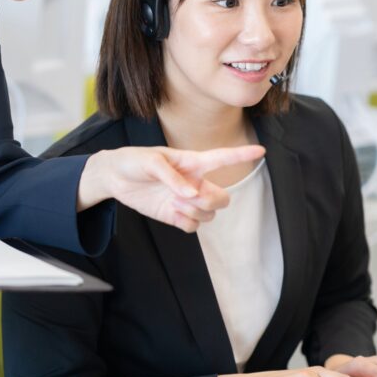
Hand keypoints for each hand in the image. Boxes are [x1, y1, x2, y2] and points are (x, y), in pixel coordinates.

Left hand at [78, 145, 265, 231]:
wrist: (114, 177)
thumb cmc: (133, 161)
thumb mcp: (150, 161)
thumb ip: (172, 176)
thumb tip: (191, 194)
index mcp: (192, 162)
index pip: (223, 158)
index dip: (242, 154)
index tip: (262, 150)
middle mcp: (195, 182)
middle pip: (223, 198)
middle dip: (211, 202)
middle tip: (188, 197)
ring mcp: (186, 200)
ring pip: (210, 214)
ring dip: (196, 212)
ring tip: (173, 201)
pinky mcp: (175, 215)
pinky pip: (193, 226)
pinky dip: (187, 223)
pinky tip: (173, 212)